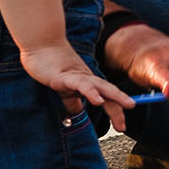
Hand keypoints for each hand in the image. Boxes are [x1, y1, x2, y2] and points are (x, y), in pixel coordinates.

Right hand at [20, 41, 137, 131]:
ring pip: (101, 87)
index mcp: (87, 83)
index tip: (121, 126)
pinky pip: (80, 84)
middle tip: (124, 126)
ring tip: (128, 105)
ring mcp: (77, 76)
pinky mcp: (64, 76)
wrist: (40, 42)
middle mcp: (87, 79)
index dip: (115, 111)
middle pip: (109, 93)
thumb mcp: (64, 87)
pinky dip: (91, 92)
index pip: (106, 98)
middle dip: (120, 108)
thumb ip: (71, 100)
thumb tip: (76, 112)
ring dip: (116, 96)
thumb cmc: (50, 63)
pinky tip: (97, 101)